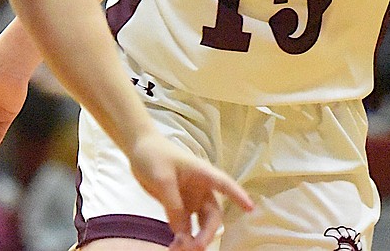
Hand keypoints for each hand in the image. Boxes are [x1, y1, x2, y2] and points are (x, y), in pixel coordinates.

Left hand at [128, 132, 252, 249]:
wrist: (138, 149)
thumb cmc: (154, 155)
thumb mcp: (163, 178)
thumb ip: (173, 204)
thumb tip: (182, 233)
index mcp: (202, 174)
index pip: (225, 185)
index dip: (238, 196)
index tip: (250, 208)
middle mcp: (201, 189)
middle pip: (212, 215)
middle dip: (207, 233)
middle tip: (197, 247)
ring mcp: (191, 200)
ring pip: (200, 225)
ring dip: (195, 239)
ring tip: (182, 250)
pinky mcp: (179, 207)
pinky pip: (184, 226)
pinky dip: (182, 238)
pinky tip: (175, 247)